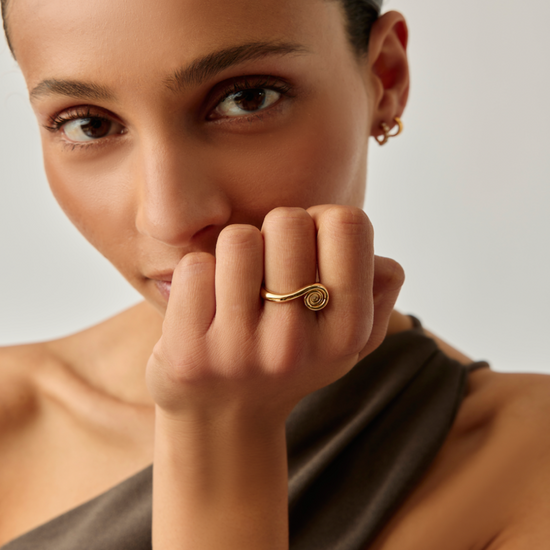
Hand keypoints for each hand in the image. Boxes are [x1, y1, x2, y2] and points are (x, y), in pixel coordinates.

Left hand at [146, 205, 403, 422]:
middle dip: (274, 232)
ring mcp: (240, 351)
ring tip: (238, 286)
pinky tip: (206, 305)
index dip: (322, 221)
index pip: (348, 222)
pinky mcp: (189, 353)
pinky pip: (194, 267)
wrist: (224, 421)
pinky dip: (198, 274)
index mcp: (347, 332)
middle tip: (269, 267)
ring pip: (238, 239)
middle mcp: (297, 345)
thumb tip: (385, 262)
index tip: (308, 248)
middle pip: (288, 221)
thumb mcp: (350, 336)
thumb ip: (380, 292)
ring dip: (234, 253)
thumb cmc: (290, 359)